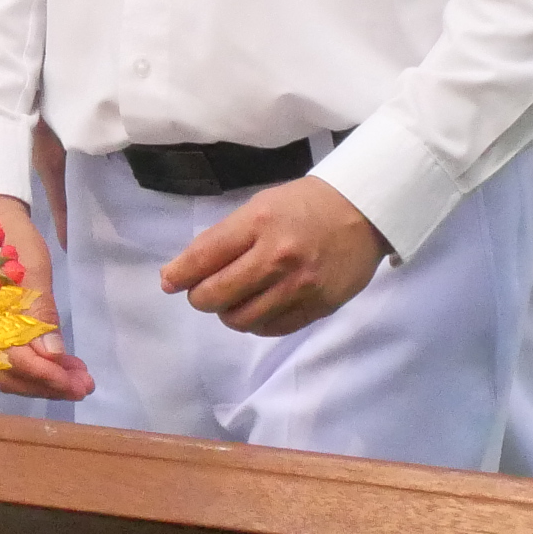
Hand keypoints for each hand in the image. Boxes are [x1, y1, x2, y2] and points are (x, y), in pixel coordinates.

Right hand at [0, 193, 91, 401]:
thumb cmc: (9, 236)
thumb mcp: (31, 267)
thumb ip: (39, 311)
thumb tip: (53, 355)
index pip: (11, 359)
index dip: (44, 375)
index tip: (76, 383)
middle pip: (9, 374)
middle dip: (48, 384)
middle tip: (84, 387)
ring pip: (10, 371)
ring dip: (45, 379)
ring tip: (80, 379)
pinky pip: (9, 358)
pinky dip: (37, 366)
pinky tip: (61, 365)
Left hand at [159, 176, 388, 336]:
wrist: (364, 212)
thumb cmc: (305, 205)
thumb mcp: (261, 206)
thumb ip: (227, 236)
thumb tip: (189, 268)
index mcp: (258, 223)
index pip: (205, 256)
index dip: (180, 274)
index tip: (169, 282)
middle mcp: (277, 256)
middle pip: (217, 295)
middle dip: (200, 297)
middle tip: (202, 292)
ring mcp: (299, 286)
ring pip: (241, 319)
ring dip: (228, 313)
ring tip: (233, 300)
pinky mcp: (318, 307)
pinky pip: (272, 328)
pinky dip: (256, 323)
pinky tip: (257, 309)